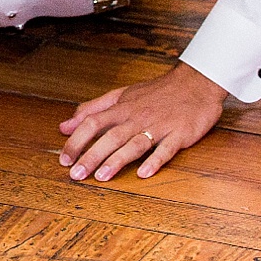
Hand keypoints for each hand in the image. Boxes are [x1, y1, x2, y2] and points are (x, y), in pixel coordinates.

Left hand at [57, 62, 227, 182]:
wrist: (196, 83)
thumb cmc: (157, 92)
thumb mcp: (122, 95)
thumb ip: (93, 109)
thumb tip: (65, 125)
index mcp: (122, 108)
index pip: (93, 122)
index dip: (77, 140)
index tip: (64, 159)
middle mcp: (137, 117)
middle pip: (110, 136)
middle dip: (91, 156)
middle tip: (76, 175)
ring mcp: (159, 126)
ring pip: (134, 144)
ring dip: (117, 160)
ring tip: (101, 177)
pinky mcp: (179, 134)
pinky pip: (166, 149)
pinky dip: (155, 161)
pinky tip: (143, 173)